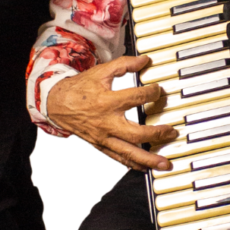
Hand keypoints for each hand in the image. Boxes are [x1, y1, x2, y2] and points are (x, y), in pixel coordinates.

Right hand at [46, 55, 177, 170]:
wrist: (58, 104)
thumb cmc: (80, 88)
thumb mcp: (102, 71)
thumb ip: (124, 64)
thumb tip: (145, 60)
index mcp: (107, 102)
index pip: (136, 98)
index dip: (152, 93)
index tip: (159, 91)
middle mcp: (106, 123)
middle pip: (136, 133)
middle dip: (157, 134)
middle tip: (172, 132)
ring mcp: (103, 137)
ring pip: (129, 153)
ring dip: (149, 159)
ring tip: (165, 163)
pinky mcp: (101, 145)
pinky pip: (118, 158)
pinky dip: (133, 165)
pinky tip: (146, 168)